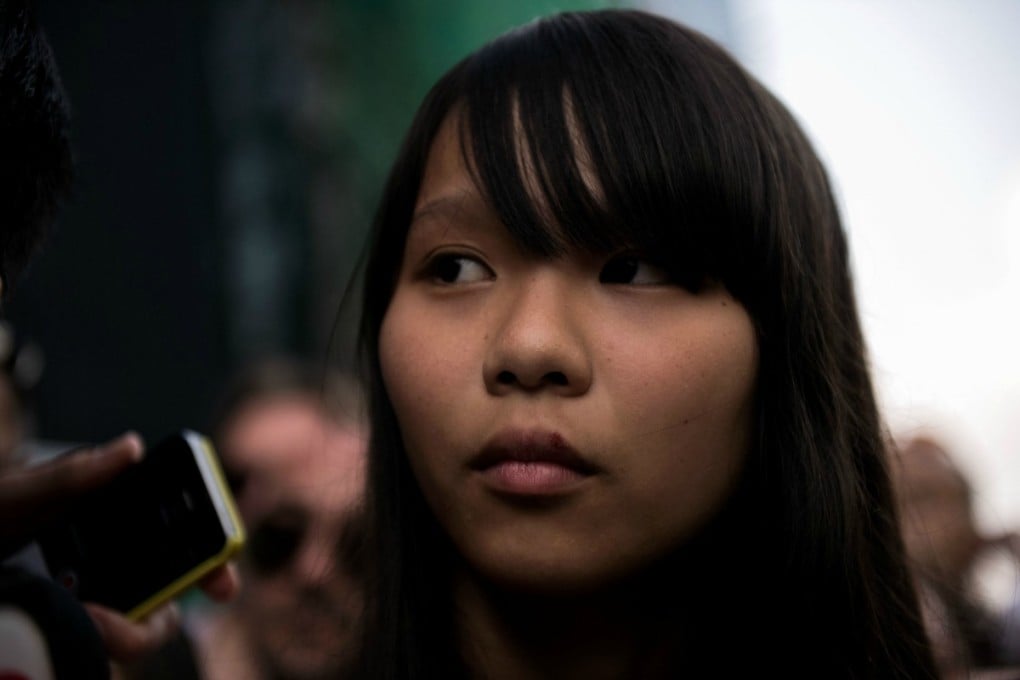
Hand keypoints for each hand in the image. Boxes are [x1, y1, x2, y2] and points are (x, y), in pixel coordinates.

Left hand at [0, 432, 240, 660]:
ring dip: (121, 638)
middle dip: (155, 616)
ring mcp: (88, 605)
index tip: (221, 583)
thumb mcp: (14, 496)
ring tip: (78, 623)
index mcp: (107, 522)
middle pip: (167, 597)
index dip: (212, 557)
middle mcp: (108, 565)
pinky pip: (102, 658)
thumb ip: (70, 477)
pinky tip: (64, 637)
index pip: (180, 536)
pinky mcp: (66, 637)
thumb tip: (132, 448)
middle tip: (111, 620)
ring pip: (139, 636)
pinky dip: (96, 651)